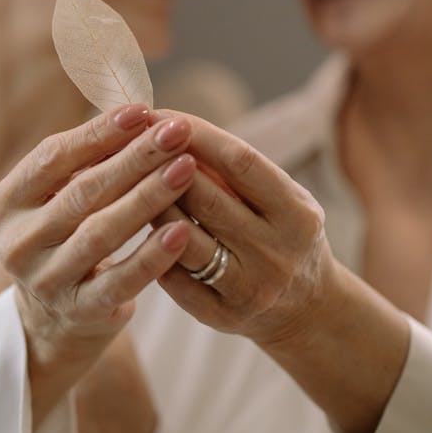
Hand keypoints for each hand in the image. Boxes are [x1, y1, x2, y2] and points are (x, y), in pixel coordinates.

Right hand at [0, 105, 195, 425]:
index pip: (51, 158)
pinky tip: (184, 229)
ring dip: (148, 196)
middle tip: (177, 130)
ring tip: (187, 167)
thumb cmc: (66, 233)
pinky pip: (121, 281)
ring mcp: (44, 282)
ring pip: (101, 232)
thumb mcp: (58, 196)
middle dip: (135, 157)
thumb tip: (139, 113)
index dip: (98, 132)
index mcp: (0, 206)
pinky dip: (153, 255)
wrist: (56, 318)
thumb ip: (86, 158)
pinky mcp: (79, 312)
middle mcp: (14, 244)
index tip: (142, 109)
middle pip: (82, 192)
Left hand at [151, 112, 331, 346]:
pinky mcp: (221, 317)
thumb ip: (236, 170)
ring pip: (183, 239)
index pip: (240, 161)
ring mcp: (249, 289)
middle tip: (130, 143)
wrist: (306, 309)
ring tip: (125, 180)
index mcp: (297, 213)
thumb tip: (174, 126)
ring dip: (150, 205)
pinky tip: (131, 226)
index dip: (197, 135)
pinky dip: (150, 247)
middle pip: (206, 198)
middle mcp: (277, 252)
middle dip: (164, 165)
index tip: (161, 115)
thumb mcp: (281, 197)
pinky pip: (174, 278)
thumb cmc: (284, 232)